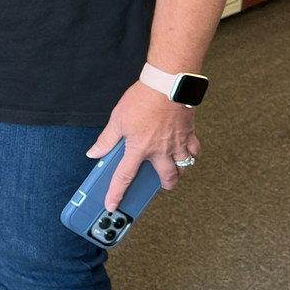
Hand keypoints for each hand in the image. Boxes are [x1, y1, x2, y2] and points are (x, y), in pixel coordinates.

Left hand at [89, 79, 200, 208]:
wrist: (166, 85)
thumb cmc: (142, 99)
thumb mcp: (117, 119)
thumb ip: (106, 139)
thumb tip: (94, 152)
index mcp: (139, 149)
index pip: (124, 177)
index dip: (116, 193)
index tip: (113, 205)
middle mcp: (160, 150)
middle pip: (166, 178)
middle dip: (165, 185)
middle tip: (161, 185)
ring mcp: (177, 143)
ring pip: (184, 167)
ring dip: (179, 172)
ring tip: (175, 171)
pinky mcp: (188, 133)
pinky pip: (194, 150)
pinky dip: (191, 154)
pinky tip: (187, 152)